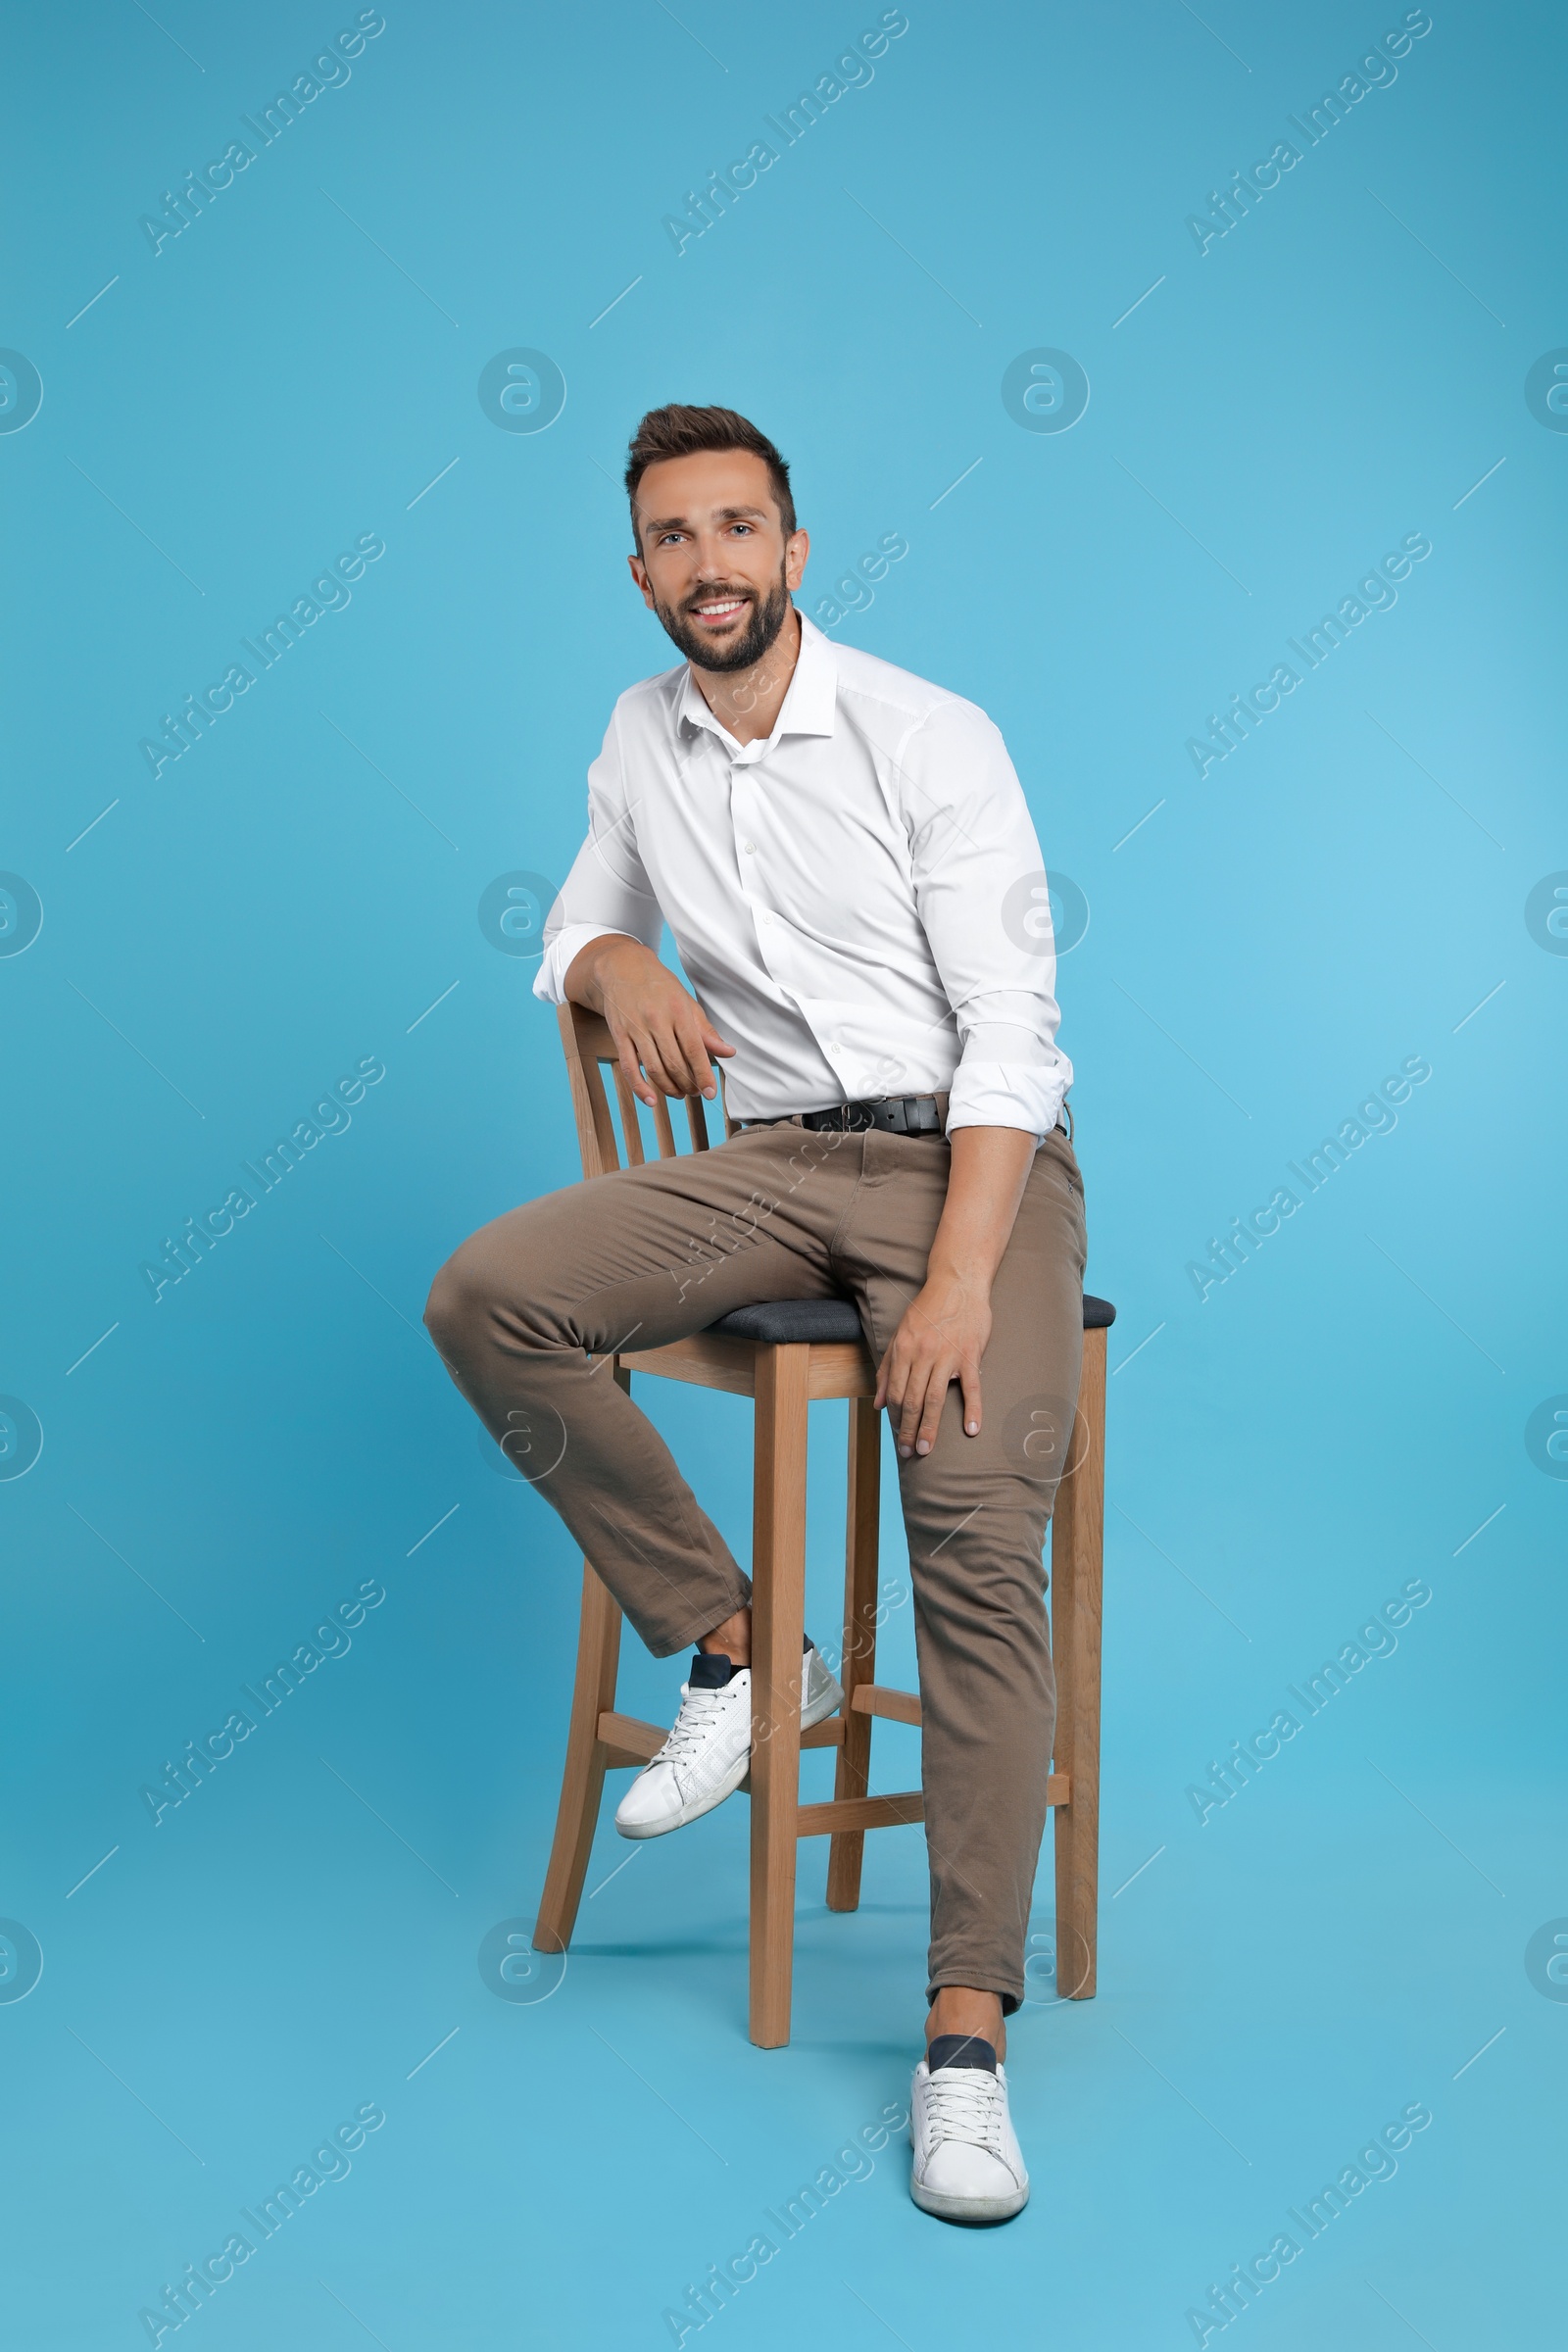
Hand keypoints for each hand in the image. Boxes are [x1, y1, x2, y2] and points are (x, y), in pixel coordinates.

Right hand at [566, 935, 733, 1107]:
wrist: (621, 967)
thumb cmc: (659, 986)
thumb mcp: (686, 1002)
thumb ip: (706, 1030)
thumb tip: (728, 1052)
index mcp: (678, 1010)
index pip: (694, 1049)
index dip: (703, 1073)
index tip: (710, 1092)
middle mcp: (656, 1020)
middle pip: (674, 1063)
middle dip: (688, 1084)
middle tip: (695, 1092)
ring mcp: (635, 1028)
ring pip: (653, 1068)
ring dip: (669, 1088)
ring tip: (680, 1094)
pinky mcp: (619, 1035)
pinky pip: (629, 1067)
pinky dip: (639, 1087)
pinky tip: (651, 1100)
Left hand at [874, 1267, 992, 1459]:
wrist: (958, 1283)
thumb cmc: (928, 1309)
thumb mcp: (901, 1335)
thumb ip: (888, 1370)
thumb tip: (879, 1404)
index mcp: (904, 1350)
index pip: (897, 1393)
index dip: (897, 1418)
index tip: (899, 1437)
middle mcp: (923, 1354)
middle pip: (914, 1400)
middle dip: (909, 1430)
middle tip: (910, 1452)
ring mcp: (948, 1355)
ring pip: (936, 1398)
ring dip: (930, 1427)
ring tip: (927, 1448)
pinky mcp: (970, 1354)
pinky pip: (972, 1387)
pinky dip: (972, 1409)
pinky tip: (970, 1429)